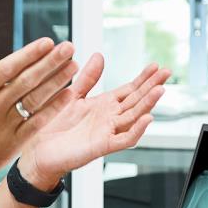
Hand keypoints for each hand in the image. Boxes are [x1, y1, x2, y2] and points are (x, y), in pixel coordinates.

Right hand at [0, 34, 79, 207]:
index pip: (8, 67)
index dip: (29, 54)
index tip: (48, 42)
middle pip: (27, 80)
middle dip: (50, 62)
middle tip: (69, 47)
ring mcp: (3, 126)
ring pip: (35, 100)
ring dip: (57, 81)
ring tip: (74, 66)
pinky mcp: (11, 144)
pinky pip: (37, 123)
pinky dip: (54, 109)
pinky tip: (69, 96)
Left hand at [18, 58, 170, 188]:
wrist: (40, 152)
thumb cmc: (55, 128)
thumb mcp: (73, 95)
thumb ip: (88, 78)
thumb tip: (99, 56)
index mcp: (104, 105)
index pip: (130, 89)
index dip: (143, 78)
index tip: (156, 66)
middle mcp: (110, 118)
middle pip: (137, 100)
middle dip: (152, 86)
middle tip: (167, 72)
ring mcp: (108, 132)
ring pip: (134, 117)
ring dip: (148, 104)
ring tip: (160, 90)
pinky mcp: (102, 146)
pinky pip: (124, 138)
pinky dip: (137, 130)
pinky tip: (147, 119)